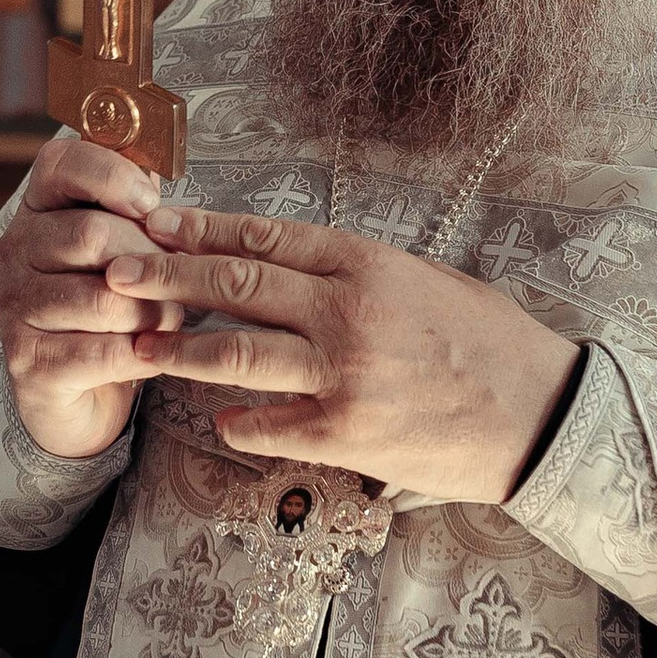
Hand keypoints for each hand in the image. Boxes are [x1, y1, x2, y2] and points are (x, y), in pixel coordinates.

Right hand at [0, 128, 186, 463]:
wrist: (78, 396)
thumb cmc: (108, 309)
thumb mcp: (121, 247)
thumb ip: (138, 211)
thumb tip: (168, 187)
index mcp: (36, 210)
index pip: (61, 162)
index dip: (114, 176)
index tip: (151, 205)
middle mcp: (13, 252)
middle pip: (93, 234)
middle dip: (152, 264)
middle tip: (175, 285)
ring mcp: (14, 308)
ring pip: (106, 299)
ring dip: (154, 314)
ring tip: (164, 321)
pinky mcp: (29, 362)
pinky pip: (107, 353)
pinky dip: (144, 356)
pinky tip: (149, 354)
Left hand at [107, 205, 578, 506]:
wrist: (542, 415)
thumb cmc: (490, 342)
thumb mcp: (427, 278)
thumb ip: (357, 270)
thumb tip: (292, 260)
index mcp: (366, 263)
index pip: (263, 235)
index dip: (200, 228)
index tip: (155, 223)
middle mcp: (347, 312)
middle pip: (234, 284)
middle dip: (165, 276)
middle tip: (114, 271)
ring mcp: (342, 375)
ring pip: (234, 353)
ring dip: (176, 348)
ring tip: (137, 344)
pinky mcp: (344, 434)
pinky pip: (267, 423)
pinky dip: (235, 418)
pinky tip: (216, 415)